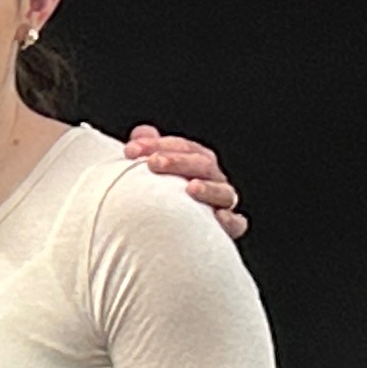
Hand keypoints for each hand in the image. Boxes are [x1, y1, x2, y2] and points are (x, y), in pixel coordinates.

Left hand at [121, 125, 242, 241]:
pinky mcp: (227, 228)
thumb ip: (148, 151)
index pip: (184, 147)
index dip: (158, 145)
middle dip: (178, 161)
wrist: (164, 234)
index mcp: (196, 163)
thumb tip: (142, 133)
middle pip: (203, 164)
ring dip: (208, 188)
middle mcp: (212, 180)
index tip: (131, 150)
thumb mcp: (149, 173)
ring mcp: (221, 203)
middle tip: (152, 163)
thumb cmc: (156, 198)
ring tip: (190, 187)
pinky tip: (217, 217)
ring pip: (223, 191)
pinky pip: (236, 223)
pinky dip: (229, 219)